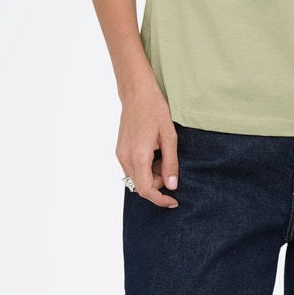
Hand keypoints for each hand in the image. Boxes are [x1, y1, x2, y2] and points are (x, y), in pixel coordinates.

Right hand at [117, 79, 179, 205]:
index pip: (145, 190)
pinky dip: (145, 168)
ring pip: (137, 178)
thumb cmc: (154, 110)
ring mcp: (120, 154)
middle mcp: (125, 158)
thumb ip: (170, 163)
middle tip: (169, 165)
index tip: (173, 201)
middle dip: (158, 184)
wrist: (136, 93)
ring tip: (161, 154)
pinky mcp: (120, 150)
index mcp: (138, 156)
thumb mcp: (169, 136)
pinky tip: (153, 152)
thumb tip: (172, 186)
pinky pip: (132, 169)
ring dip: (151, 175)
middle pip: (141, 186)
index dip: (160, 200)